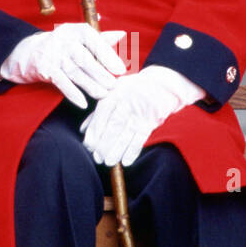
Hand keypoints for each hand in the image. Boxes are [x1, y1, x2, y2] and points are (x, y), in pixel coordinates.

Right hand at [0, 23, 127, 108]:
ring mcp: (52, 53)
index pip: (94, 41)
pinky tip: (83, 103)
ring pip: (74, 72)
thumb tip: (123, 35)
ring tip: (103, 95)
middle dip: (101, 74)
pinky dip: (72, 94)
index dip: (108, 56)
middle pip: (85, 59)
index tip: (121, 70)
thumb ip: (100, 39)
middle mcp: (63, 39)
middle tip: (114, 86)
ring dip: (90, 86)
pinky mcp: (44, 68)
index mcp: (75, 30)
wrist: (29, 52)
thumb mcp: (79, 39)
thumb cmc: (62, 46)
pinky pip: (61, 83)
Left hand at [80, 65, 205, 166]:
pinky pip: (140, 138)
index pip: (101, 116)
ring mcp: (139, 112)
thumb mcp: (113, 93)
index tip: (89, 146)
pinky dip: (133, 151)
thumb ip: (98, 111)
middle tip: (98, 158)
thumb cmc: (133, 90)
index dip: (95, 133)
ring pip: (126, 134)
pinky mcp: (151, 121)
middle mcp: (126, 103)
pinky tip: (126, 161)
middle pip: (113, 127)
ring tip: (109, 162)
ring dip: (117, 151)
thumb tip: (83, 130)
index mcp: (114, 95)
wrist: (162, 83)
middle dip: (104, 145)